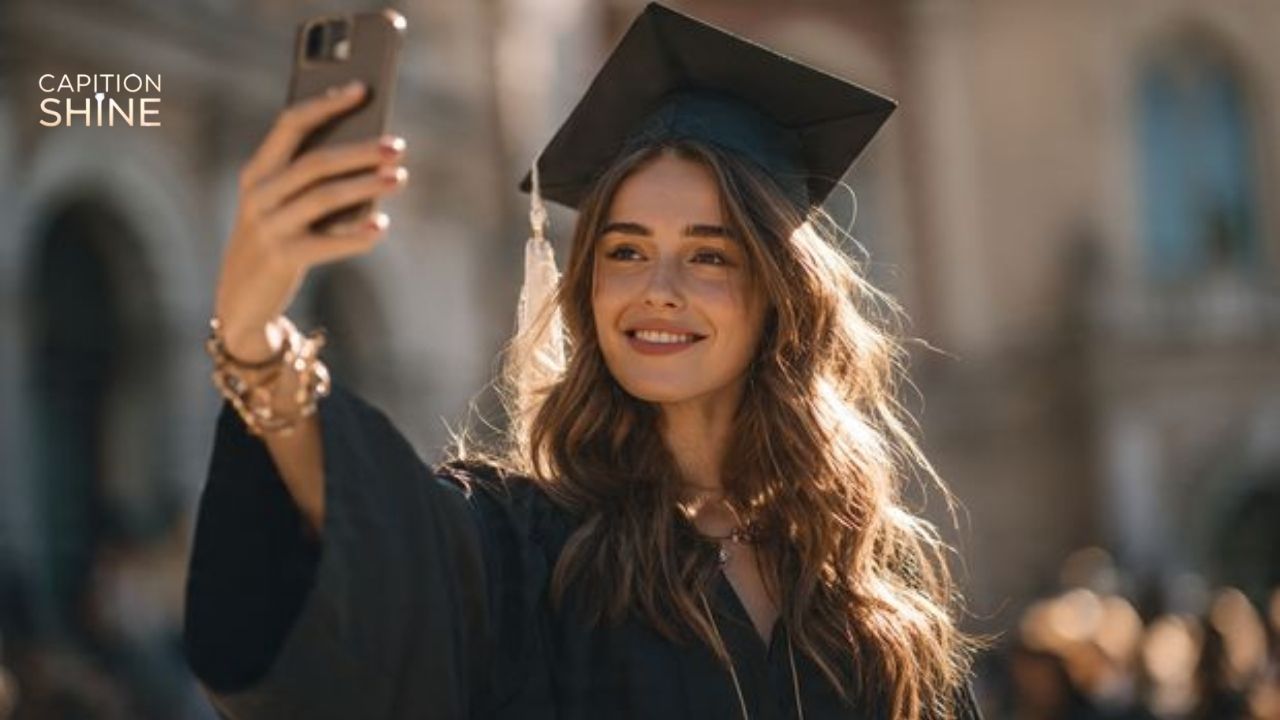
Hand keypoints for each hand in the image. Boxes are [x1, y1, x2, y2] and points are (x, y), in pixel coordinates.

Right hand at [213, 80, 408, 360]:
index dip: (326, 104)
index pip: (290, 124)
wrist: (241, 300)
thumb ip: (313, 181)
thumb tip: (372, 154)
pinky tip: (381, 225)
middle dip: (360, 151)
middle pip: (315, 161)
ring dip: (367, 185)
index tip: (362, 89)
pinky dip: (357, 234)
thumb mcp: (284, 206)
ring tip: (400, 178)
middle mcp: (259, 194)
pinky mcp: (282, 258)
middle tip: (397, 146)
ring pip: (325, 197)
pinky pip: (328, 242)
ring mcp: (268, 226)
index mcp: (257, 172)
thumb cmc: (276, 241)